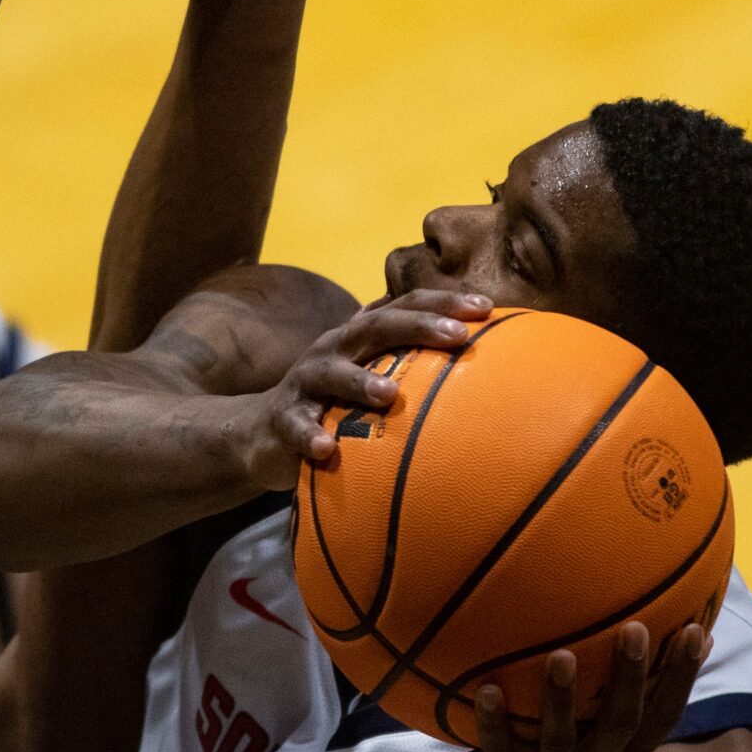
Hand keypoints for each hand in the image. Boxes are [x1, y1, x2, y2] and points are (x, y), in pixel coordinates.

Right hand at [232, 288, 491, 487]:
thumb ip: (416, 373)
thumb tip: (488, 382)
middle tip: (458, 334)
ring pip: (331, 372)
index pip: (404, 306)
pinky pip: (296, 426)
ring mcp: (305, 382)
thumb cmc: (336, 407)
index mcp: (360, 336)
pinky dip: (310, 436)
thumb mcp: (373, 380)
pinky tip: (327, 449)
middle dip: (418, 326)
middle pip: (375, 326)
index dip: (442, 301)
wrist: (262, 433)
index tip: (486, 309)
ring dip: (360, 380)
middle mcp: (334, 349)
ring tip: (390, 394)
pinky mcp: (283, 419)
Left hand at [447, 628, 709, 751]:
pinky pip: (499, 750)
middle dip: (629, 678)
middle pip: (619, 725)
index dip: (681, 678)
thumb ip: (629, 700)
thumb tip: (687, 638)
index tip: (694, 631)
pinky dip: (493, 722)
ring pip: (559, 740)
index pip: (663, 718)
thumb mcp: (602, 744)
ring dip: (561, 699)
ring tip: (561, 655)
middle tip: (634, 628)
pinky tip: (487, 689)